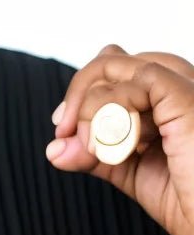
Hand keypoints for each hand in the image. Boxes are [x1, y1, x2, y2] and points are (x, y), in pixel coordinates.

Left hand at [44, 43, 193, 234]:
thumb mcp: (133, 174)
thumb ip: (95, 153)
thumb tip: (54, 150)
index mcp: (172, 104)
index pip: (118, 71)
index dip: (84, 94)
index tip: (64, 131)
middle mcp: (183, 89)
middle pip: (114, 60)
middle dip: (79, 94)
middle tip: (66, 132)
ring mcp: (188, 90)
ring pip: (118, 63)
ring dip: (90, 104)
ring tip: (90, 145)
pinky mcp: (189, 96)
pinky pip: (137, 78)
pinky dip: (109, 106)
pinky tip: (108, 141)